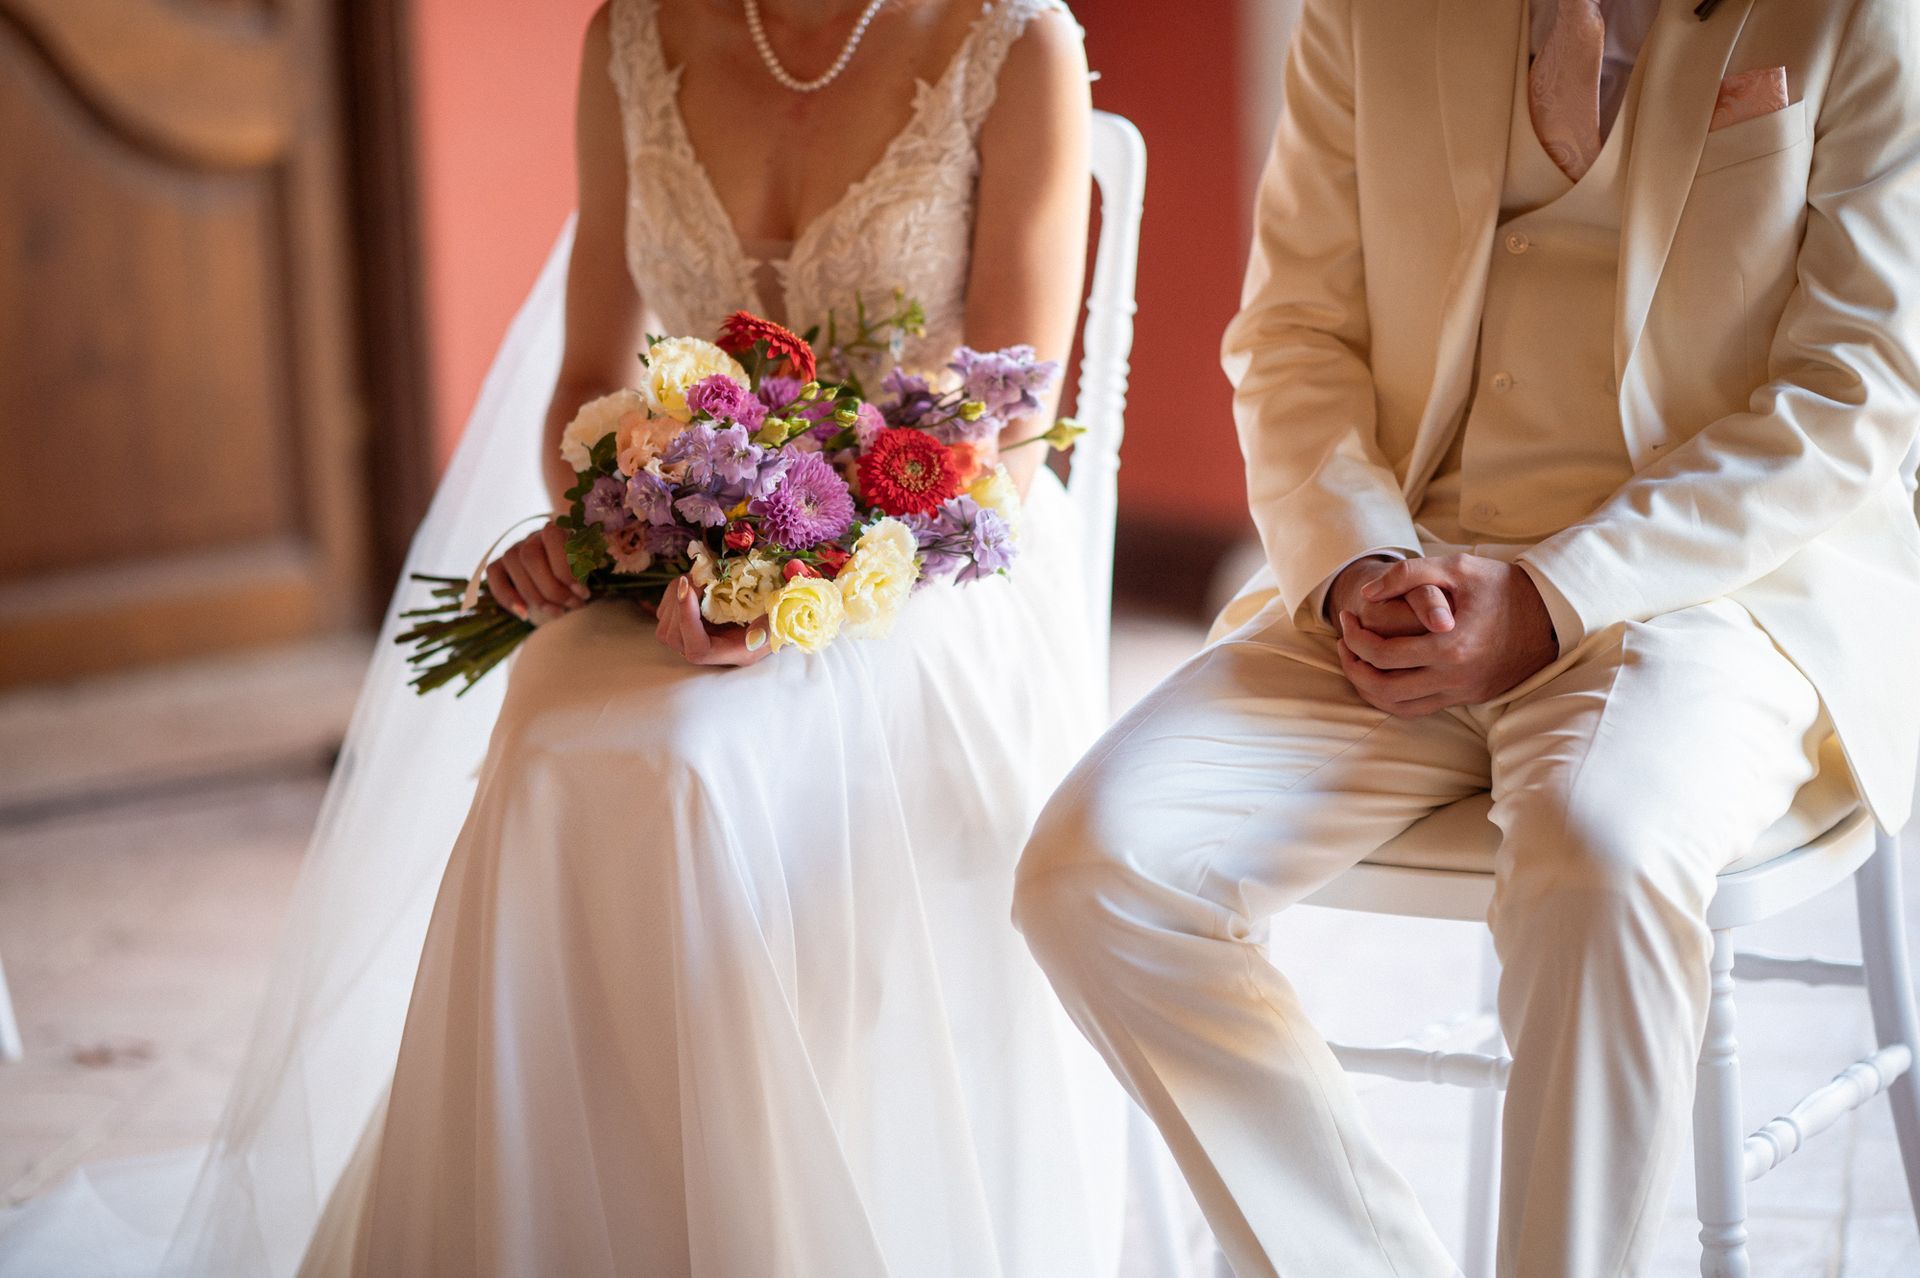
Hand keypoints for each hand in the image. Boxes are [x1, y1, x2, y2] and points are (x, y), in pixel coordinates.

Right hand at [486, 523, 587, 623]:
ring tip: (558, 613)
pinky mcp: (499, 565)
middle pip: (531, 556)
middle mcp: (532, 536)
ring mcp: (514, 549)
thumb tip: (581, 589)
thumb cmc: (582, 573)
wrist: (565, 581)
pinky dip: (507, 596)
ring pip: (514, 564)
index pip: (553, 537)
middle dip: (553, 588)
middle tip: (574, 606)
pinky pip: (493, 575)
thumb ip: (585, 568)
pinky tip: (524, 614)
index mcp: (558, 529)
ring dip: (535, 596)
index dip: (566, 566)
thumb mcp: (590, 566)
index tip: (583, 593)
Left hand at [655, 577, 771, 666]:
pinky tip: (690, 584)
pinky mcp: (684, 626)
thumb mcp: (779, 619)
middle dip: (679, 603)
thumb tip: (754, 636)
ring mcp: (694, 640)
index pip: (697, 649)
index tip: (690, 586)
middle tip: (695, 577)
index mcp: (732, 653)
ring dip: (674, 596)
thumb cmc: (778, 615)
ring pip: (665, 625)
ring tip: (694, 578)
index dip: (688, 619)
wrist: (773, 614)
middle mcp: (710, 651)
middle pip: (674, 637)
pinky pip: (665, 613)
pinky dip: (673, 593)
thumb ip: (768, 627)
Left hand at [1335, 554, 1557, 717]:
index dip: (1353, 637)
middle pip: (1382, 687)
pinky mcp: (1469, 699)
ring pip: (1397, 707)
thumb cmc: (1502, 586)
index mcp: (1450, 645)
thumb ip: (1409, 574)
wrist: (1550, 615)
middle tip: (1344, 641)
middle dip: (1352, 664)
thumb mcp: (1457, 567)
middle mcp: (1455, 676)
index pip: (1381, 654)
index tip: (1347, 617)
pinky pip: (1419, 710)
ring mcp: (1462, 692)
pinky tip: (1384, 674)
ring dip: (1368, 687)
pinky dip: (1392, 698)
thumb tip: (1368, 593)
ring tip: (1357, 660)